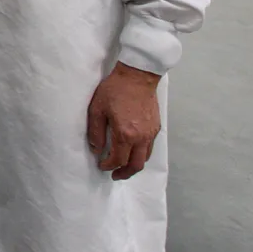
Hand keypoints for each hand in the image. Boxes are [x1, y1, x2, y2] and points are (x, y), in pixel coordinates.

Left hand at [87, 62, 161, 180]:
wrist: (137, 76)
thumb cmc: (115, 90)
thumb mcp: (97, 109)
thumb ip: (96, 132)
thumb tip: (96, 149)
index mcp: (125, 134)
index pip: (118, 159)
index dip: (108, 166)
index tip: (101, 166)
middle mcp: (141, 137)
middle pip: (136, 165)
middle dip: (125, 173)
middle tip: (115, 175)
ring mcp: (151, 133)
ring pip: (146, 158)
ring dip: (134, 165)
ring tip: (123, 166)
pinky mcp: (157, 127)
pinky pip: (150, 148)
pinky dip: (142, 154)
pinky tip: (133, 151)